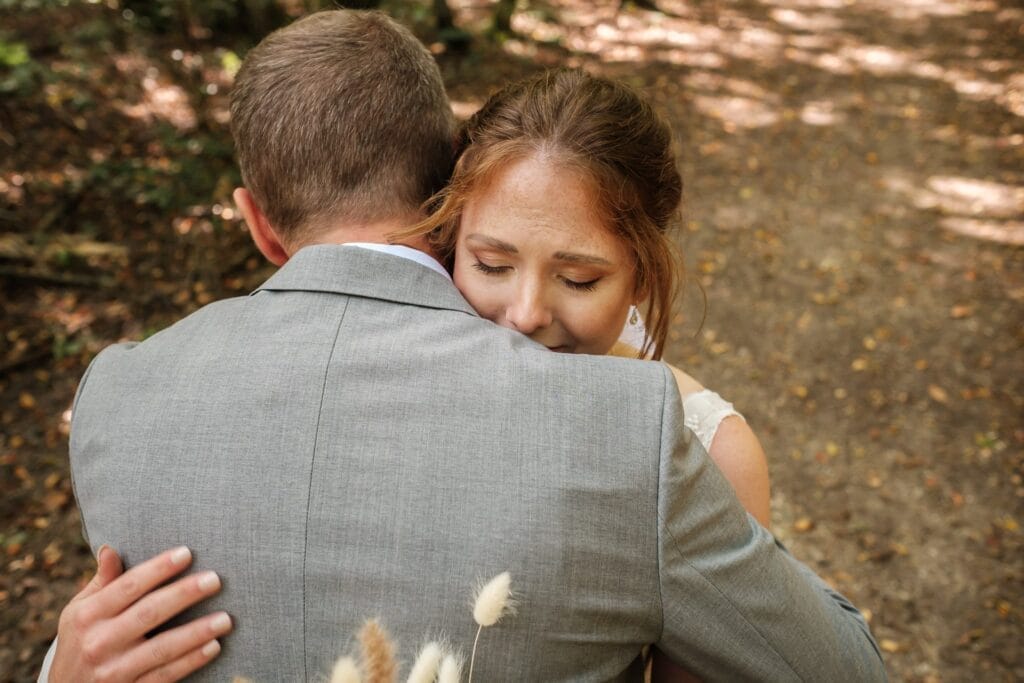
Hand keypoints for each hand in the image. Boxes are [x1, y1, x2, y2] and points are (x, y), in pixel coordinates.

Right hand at [49, 545, 231, 681]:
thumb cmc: (80, 641)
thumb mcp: (79, 612)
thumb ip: (102, 582)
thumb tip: (111, 548)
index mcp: (88, 615)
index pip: (128, 586)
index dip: (157, 569)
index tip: (186, 553)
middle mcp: (100, 642)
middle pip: (149, 613)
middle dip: (184, 595)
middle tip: (214, 580)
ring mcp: (114, 670)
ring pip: (161, 648)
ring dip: (196, 633)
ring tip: (225, 619)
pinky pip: (164, 675)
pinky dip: (190, 661)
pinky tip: (213, 646)